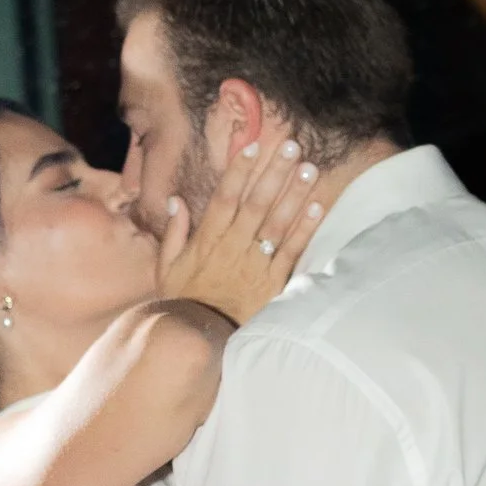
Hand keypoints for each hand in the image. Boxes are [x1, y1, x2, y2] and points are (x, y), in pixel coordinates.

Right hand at [155, 133, 324, 325]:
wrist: (201, 339)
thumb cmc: (183, 302)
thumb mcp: (167, 268)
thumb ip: (174, 233)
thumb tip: (176, 200)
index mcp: (207, 240)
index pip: (225, 197)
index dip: (239, 170)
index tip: (252, 145)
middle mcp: (233, 247)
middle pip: (257, 203)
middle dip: (274, 172)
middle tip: (292, 146)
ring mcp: (255, 265)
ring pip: (277, 223)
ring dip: (294, 194)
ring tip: (309, 169)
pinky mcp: (272, 283)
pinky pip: (291, 252)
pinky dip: (304, 230)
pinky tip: (318, 208)